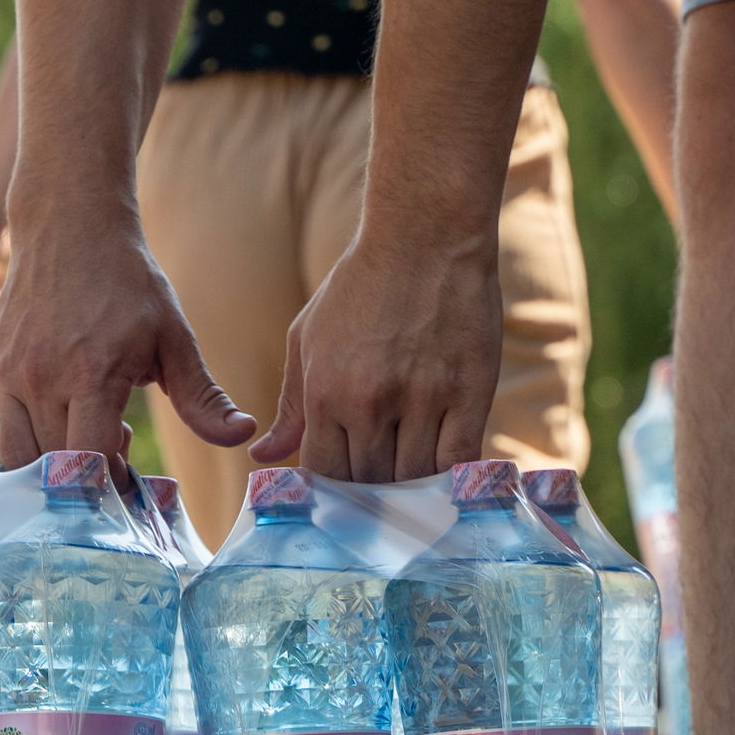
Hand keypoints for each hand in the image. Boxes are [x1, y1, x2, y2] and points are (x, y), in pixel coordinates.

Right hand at [0, 217, 254, 467]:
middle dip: (89, 475)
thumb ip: (203, 397)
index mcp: (90, 374)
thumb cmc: (128, 283)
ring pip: (18, 457)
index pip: (92, 460)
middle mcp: (41, 379)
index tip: (135, 474)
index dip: (115, 480)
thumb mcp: (174, 338)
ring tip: (85, 431)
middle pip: (56, 467)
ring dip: (53, 463)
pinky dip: (29, 440)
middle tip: (117, 446)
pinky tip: (61, 415)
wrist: (69, 225)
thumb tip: (245, 435)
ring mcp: (8, 375)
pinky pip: (1, 431)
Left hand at [256, 233, 502, 480]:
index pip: (324, 472)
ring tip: (409, 490)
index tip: (340, 494)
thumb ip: (290, 405)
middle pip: (369, 482)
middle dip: (370, 496)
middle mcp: (373, 404)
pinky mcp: (470, 395)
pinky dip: (450, 481)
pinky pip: (458, 462)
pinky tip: (445, 483)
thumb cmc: (361, 285)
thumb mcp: (308, 339)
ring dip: (410, 491)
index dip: (331, 491)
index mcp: (327, 393)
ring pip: (414, 479)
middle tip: (377, 498)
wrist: (425, 236)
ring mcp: (424, 401)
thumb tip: (264, 458)